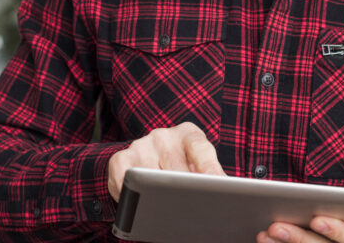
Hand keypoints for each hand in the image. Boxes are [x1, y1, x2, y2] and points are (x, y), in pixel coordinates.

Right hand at [107, 121, 224, 200]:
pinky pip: (126, 183)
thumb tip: (223, 189)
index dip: (208, 166)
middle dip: (184, 191)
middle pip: (176, 170)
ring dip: (158, 197)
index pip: (200, 148)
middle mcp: (164, 136)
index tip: (213, 180)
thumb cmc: (182, 164)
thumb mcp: (199, 164)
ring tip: (166, 210)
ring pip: (151, 179)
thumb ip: (211, 174)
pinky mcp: (121, 158)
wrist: (151, 157)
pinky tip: (142, 205)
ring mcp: (141, 145)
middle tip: (190, 207)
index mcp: (188, 134)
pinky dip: (134, 197)